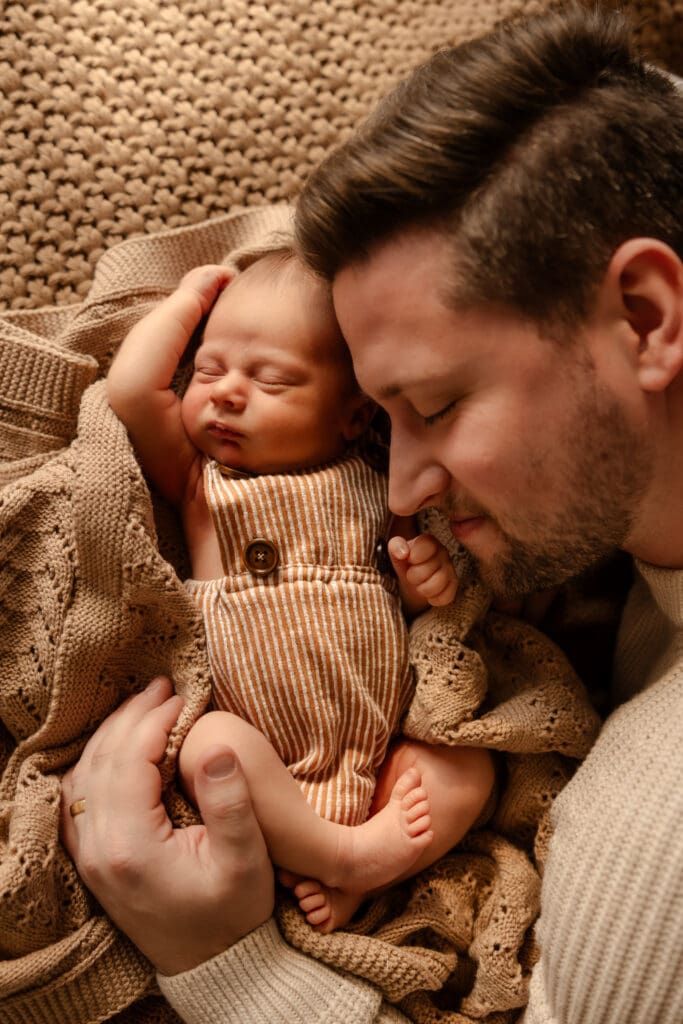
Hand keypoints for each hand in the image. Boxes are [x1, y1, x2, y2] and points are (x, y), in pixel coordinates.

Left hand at [61, 677, 273, 976]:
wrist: (214, 965)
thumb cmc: (234, 913)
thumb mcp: (247, 859)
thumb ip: (230, 802)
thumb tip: (218, 746)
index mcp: (132, 845)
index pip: (131, 760)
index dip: (155, 720)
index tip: (182, 695)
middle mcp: (100, 849)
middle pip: (102, 761)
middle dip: (132, 717)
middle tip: (162, 686)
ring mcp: (90, 857)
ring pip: (83, 777)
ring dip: (112, 735)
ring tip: (145, 706)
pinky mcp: (94, 861)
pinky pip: (78, 799)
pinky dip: (97, 762)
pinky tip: (118, 747)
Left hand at [389, 532, 457, 614]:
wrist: (412, 579)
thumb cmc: (405, 562)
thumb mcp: (396, 552)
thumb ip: (396, 546)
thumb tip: (403, 553)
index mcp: (429, 542)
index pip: (426, 546)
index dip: (414, 556)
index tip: (409, 560)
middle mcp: (442, 552)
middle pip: (427, 569)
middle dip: (413, 576)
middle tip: (411, 576)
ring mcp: (450, 569)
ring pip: (438, 583)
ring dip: (423, 589)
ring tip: (419, 586)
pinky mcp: (453, 584)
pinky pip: (446, 596)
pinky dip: (434, 599)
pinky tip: (428, 595)